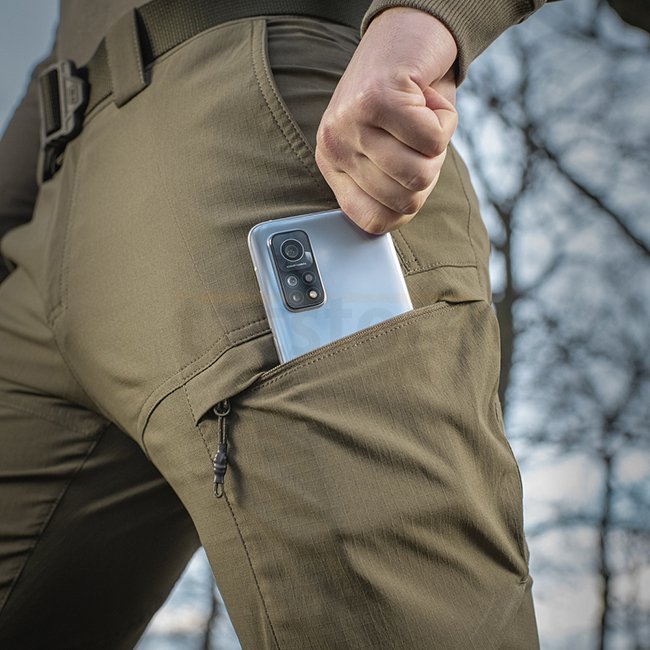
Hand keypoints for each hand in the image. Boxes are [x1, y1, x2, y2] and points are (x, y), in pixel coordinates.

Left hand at [315, 7, 457, 233]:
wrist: (409, 35)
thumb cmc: (405, 100)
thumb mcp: (388, 149)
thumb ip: (390, 186)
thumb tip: (401, 216)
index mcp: (334, 165)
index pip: (373, 222)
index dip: (406, 206)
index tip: (410, 174)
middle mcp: (333, 146)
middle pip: (404, 201)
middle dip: (428, 168)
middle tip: (416, 135)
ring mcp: (350, 123)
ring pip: (420, 173)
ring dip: (437, 144)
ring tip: (420, 115)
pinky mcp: (376, 100)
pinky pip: (432, 142)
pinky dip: (446, 120)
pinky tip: (426, 97)